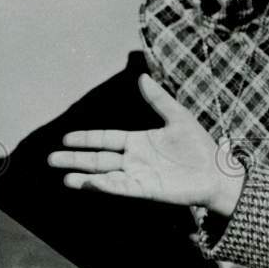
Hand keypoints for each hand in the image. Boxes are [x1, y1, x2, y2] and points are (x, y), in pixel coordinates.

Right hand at [47, 74, 244, 215]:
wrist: (217, 172)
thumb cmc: (199, 146)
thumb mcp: (178, 117)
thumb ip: (158, 99)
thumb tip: (142, 77)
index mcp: (139, 142)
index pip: (106, 139)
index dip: (86, 138)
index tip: (65, 138)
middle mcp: (135, 160)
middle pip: (98, 158)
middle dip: (75, 159)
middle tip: (51, 159)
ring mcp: (139, 176)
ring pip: (105, 175)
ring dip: (85, 177)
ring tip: (64, 177)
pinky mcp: (147, 190)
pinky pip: (122, 187)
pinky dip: (105, 186)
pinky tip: (90, 184)